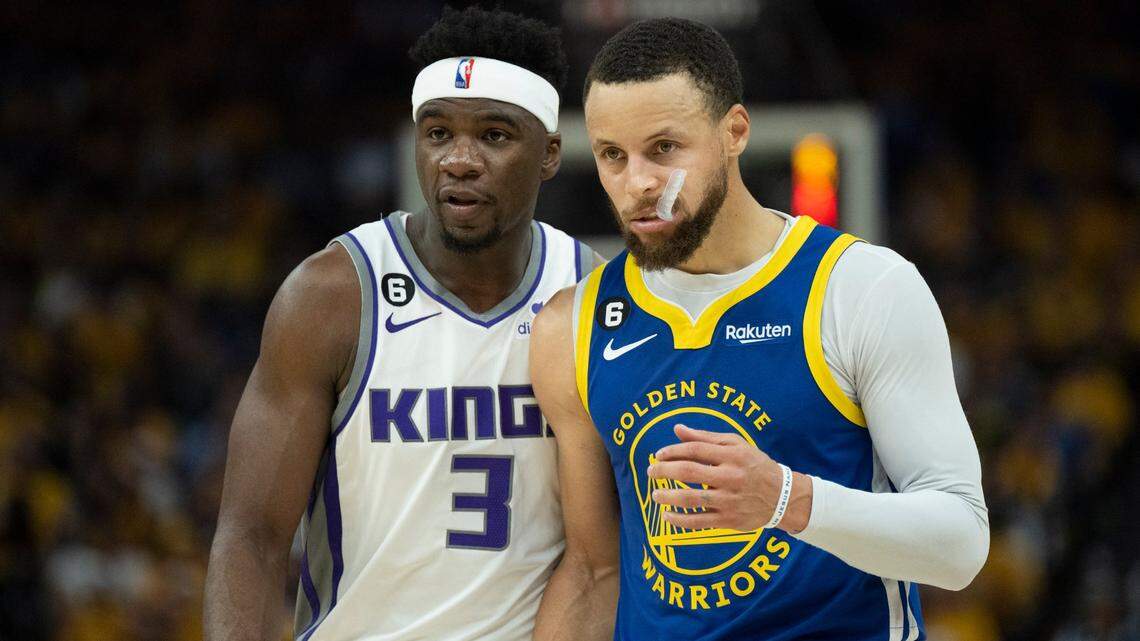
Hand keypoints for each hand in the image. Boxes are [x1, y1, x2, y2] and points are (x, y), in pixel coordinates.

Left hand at [647, 424, 811, 532]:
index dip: (672, 451)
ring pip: (690, 498)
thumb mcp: (736, 445)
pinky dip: (679, 520)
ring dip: (668, 496)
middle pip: (688, 472)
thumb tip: (677, 429)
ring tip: (655, 494)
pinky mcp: (729, 520)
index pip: (695, 449)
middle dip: (664, 471)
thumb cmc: (755, 466)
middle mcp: (730, 477)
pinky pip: (699, 522)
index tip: (658, 455)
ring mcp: (729, 500)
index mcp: (732, 455)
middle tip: (651, 472)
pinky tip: (666, 517)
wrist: (783, 497)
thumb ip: (705, 437)